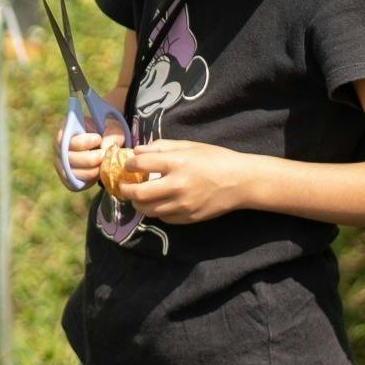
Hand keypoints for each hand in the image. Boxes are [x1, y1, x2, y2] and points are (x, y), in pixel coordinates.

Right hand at [65, 129, 110, 191]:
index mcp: (65, 132)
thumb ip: (111, 134)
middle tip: (103, 155)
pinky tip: (98, 173)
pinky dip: (87, 181)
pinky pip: (73, 184)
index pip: (66, 140)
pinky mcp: (67, 178)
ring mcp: (61, 164)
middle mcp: (59, 149)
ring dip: (90, 171)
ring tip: (102, 164)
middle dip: (90, 159)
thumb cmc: (106, 134)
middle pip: (69, 158)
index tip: (98, 139)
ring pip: (71, 173)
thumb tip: (105, 147)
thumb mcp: (112, 128)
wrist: (105, 147)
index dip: (83, 142)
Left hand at [116, 140, 262, 221]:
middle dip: (125, 189)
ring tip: (138, 196)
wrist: (241, 182)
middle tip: (122, 186)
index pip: (141, 165)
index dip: (129, 165)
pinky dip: (156, 211)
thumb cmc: (216, 159)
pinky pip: (163, 218)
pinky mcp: (189, 218)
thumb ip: (161, 147)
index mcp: (178, 163)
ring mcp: (183, 205)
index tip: (127, 165)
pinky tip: (158, 203)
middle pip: (139, 193)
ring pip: (148, 210)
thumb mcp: (189, 145)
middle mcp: (178, 185)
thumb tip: (137, 152)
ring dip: (138, 203)